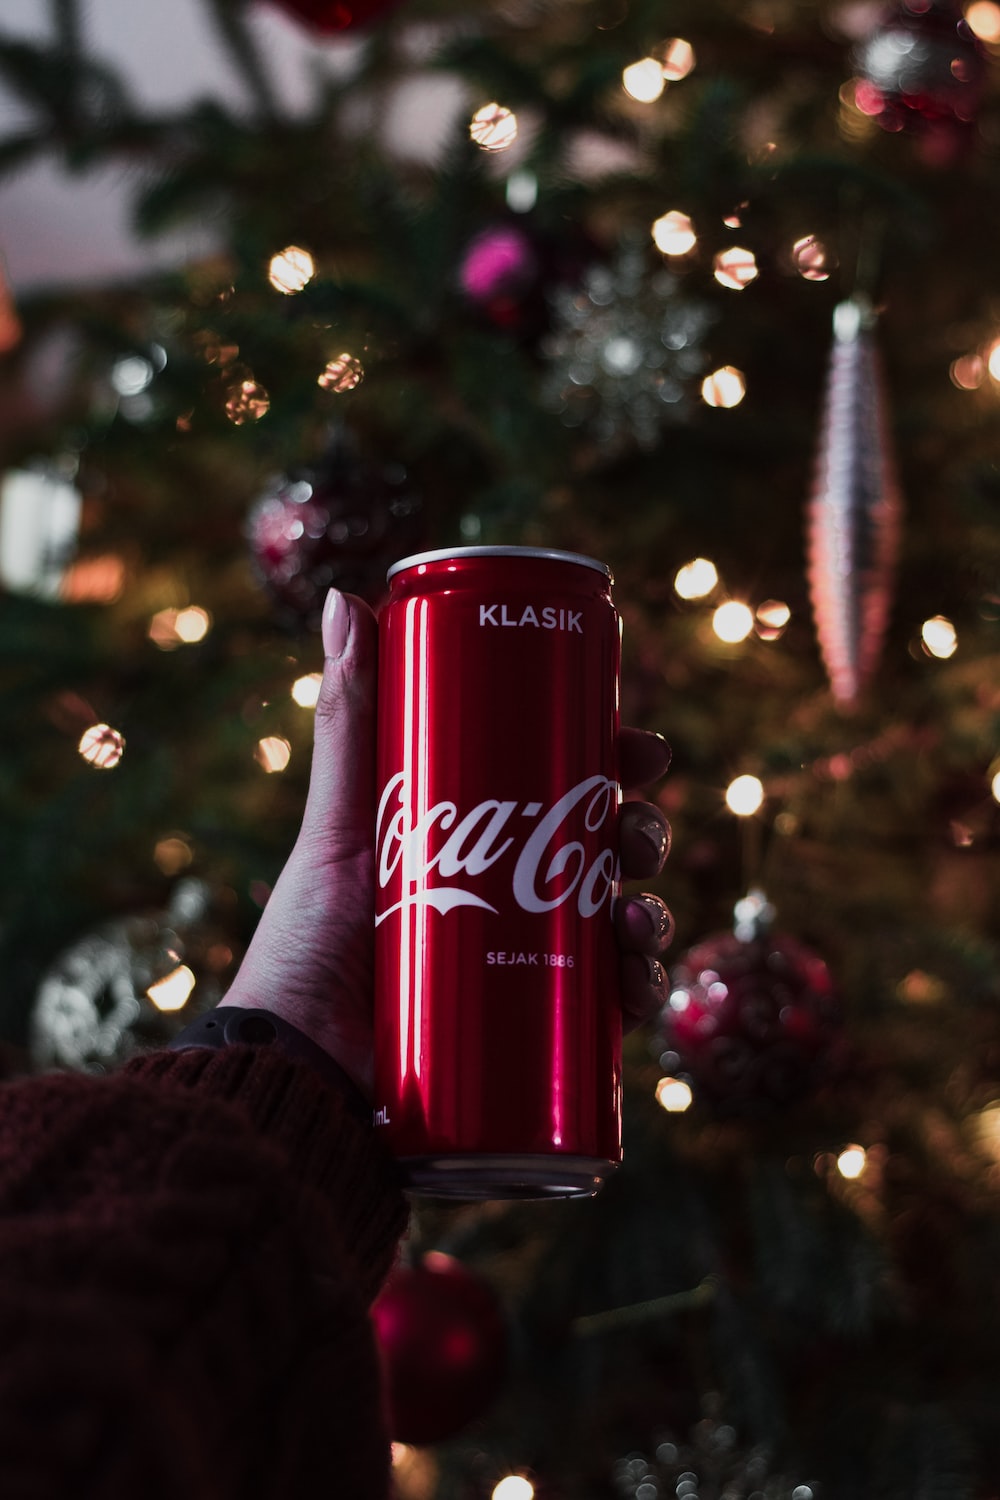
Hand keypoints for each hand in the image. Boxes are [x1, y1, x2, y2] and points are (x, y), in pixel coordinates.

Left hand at [223, 589, 672, 1096]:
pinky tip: (635, 981)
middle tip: (636, 832)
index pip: (563, 788)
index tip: (637, 745)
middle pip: (604, 852)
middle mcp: (511, 900)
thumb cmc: (304, 946)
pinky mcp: (538, 1039)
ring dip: (653, 911)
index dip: (612, 763)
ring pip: (621, 925)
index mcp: (476, 843)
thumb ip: (348, 721)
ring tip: (634, 913)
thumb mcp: (339, 827)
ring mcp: (526, 967)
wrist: (295, 1074)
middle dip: (642, 833)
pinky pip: (610, 1010)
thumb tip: (344, 597)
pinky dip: (638, 991)